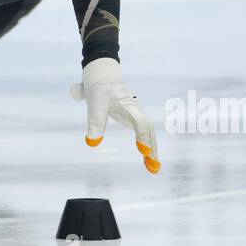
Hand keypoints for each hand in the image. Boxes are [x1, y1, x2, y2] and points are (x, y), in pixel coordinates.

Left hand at [70, 58, 159, 172]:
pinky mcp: (135, 120)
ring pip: (149, 134)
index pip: (140, 123)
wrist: (104, 76)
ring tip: (153, 169)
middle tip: (153, 167)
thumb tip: (92, 142)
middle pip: (149, 132)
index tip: (142, 151)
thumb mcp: (94, 104)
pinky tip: (148, 160)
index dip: (142, 137)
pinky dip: (148, 146)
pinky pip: (145, 134)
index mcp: (129, 106)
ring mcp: (138, 116)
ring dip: (152, 150)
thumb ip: (95, 122)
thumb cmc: (99, 88)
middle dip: (152, 149)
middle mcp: (137, 112)